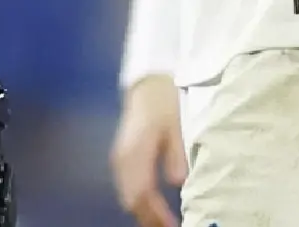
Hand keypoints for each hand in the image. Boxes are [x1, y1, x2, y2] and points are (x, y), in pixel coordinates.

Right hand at [110, 74, 186, 226]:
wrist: (147, 86)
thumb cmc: (164, 104)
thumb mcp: (175, 127)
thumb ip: (175, 155)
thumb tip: (179, 182)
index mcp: (135, 152)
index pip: (143, 193)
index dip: (156, 213)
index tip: (172, 225)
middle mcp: (122, 161)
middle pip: (132, 200)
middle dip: (149, 219)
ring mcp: (119, 161)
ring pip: (126, 197)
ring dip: (143, 213)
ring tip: (162, 224)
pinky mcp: (120, 160)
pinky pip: (126, 189)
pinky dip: (138, 203)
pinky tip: (152, 208)